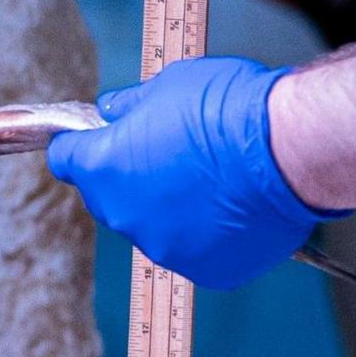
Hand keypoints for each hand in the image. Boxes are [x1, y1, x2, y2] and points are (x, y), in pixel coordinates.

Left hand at [47, 56, 346, 289]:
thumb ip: (130, 106)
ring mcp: (165, 249)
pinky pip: (194, 250)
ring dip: (168, 208)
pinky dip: (206, 233)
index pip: (67, 160)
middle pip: (110, 198)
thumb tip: (113, 111)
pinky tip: (232, 207)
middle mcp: (126, 217)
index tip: (98, 138)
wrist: (288, 150)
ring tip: (210, 181)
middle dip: (127, 177)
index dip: (82, 146)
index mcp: (106, 168)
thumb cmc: (230, 109)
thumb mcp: (168, 86)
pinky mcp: (205, 270)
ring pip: (153, 227)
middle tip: (168, 152)